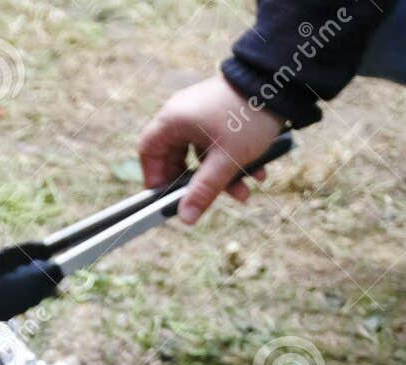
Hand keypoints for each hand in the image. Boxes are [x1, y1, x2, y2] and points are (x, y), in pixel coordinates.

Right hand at [138, 74, 283, 224]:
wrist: (282, 80)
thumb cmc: (248, 116)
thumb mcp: (226, 159)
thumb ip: (203, 190)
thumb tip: (185, 218)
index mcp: (174, 118)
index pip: (148, 151)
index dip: (154, 177)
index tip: (167, 197)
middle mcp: (183, 113)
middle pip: (176, 156)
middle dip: (195, 182)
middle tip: (205, 200)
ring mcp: (202, 112)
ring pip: (201, 153)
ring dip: (220, 176)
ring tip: (243, 192)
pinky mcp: (219, 112)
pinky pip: (217, 143)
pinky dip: (230, 160)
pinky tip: (255, 172)